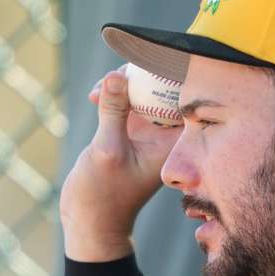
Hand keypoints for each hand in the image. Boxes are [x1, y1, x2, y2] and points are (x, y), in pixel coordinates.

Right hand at [60, 66, 180, 260]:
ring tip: (98, 90)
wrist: (90, 222)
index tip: (150, 53)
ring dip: (122, 82)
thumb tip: (119, 75)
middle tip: (115, 72)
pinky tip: (93, 95)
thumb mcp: (107, 150)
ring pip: (144, 91)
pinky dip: (112, 93)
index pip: (185, 96)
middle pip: (166, 88)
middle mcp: (165, 134)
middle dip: (142, 72)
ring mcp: (148, 132)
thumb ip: (114, 111)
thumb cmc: (102, 195)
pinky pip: (127, 100)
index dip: (173, 70)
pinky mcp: (129, 131)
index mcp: (174, 141)